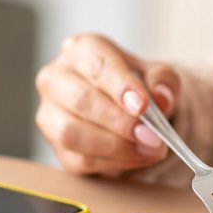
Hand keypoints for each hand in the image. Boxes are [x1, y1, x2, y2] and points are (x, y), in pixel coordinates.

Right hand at [35, 34, 180, 175]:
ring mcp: (50, 113)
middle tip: (151, 135)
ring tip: (149, 149)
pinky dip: (113, 162)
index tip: (143, 106)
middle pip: (81, 100)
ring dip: (115, 146)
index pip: (97, 64)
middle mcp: (56, 78)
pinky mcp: (56, 146)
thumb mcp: (157, 75)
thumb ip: (163, 81)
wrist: (125, 109)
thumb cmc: (136, 86)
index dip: (120, 86)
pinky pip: (80, 159)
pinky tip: (138, 158)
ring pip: (72, 133)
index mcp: (81, 49)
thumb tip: (162, 98)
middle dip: (119, 121)